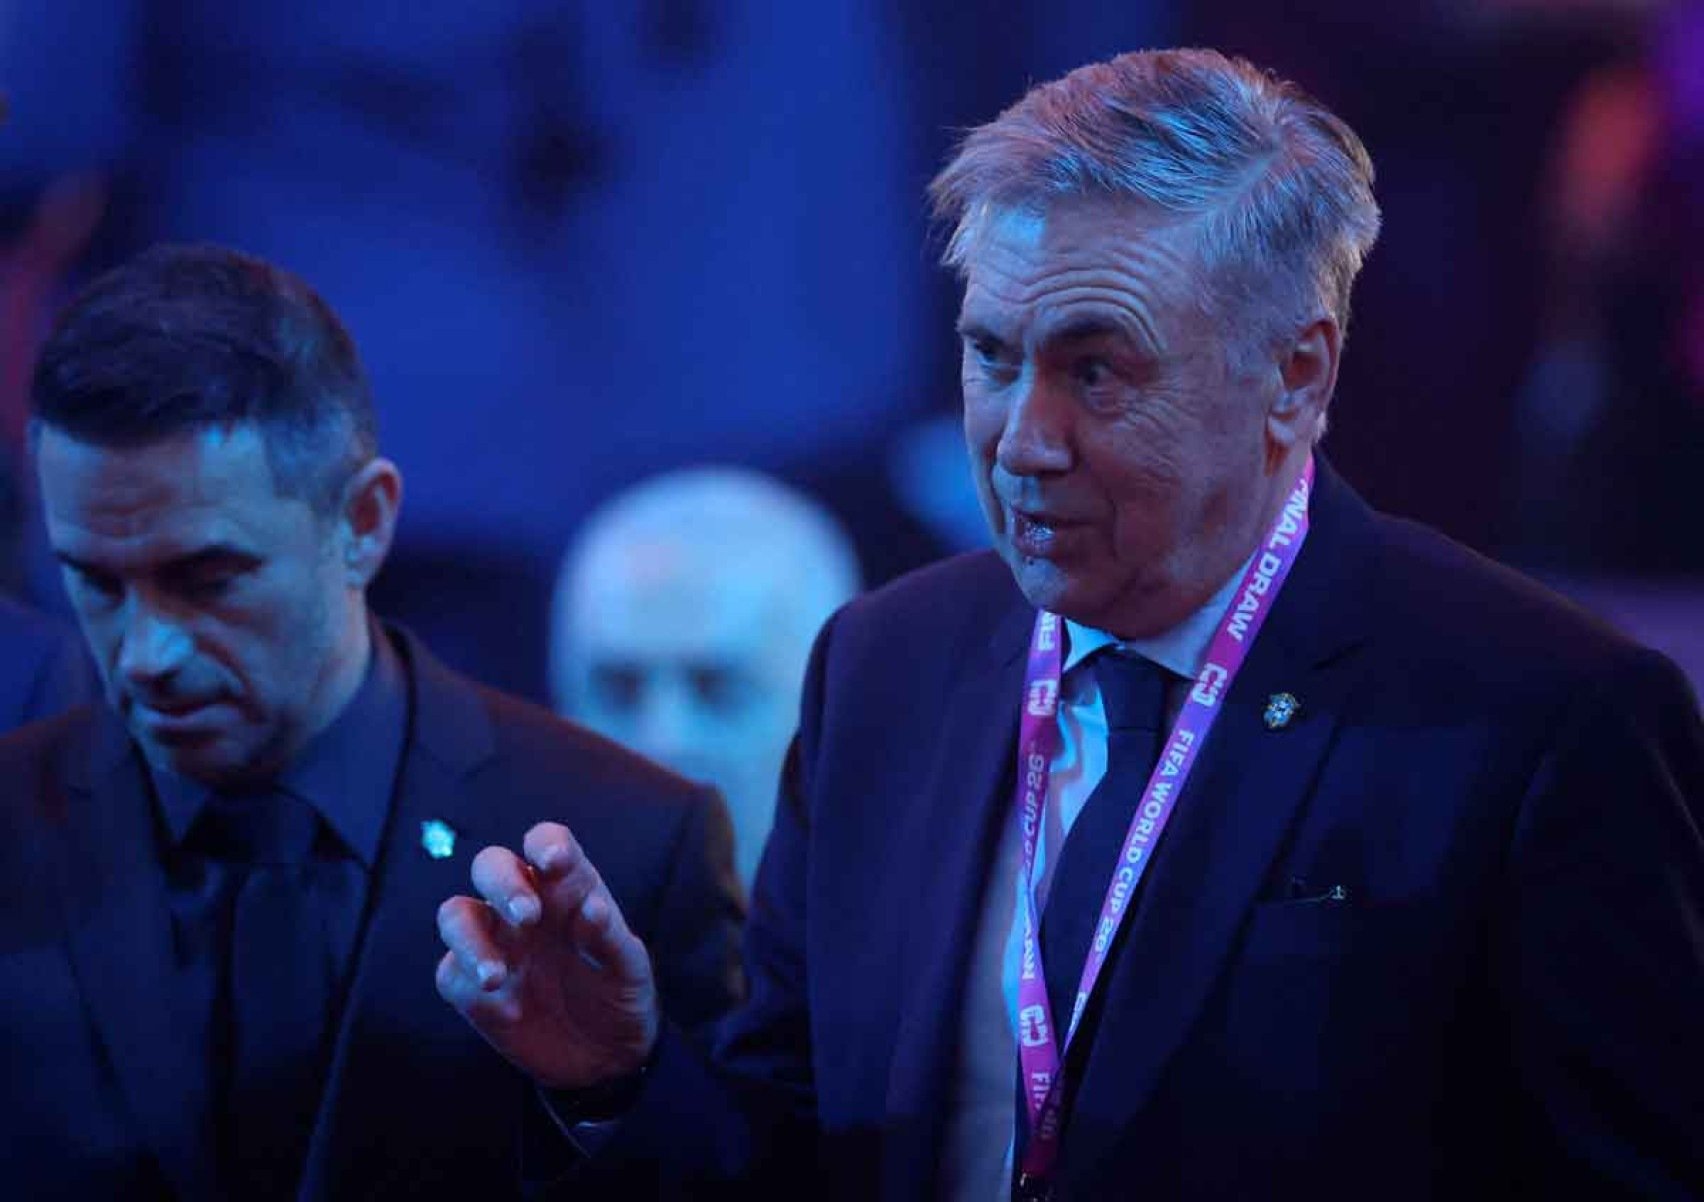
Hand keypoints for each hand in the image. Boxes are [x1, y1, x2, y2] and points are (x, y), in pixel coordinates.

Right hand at [436, 822, 659, 1089]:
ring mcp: (494, 944)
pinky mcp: (473, 988)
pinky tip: (509, 1011)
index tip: (552, 861)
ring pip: (456, 914)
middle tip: (527, 916)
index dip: (545, 844)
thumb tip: (591, 908)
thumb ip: (609, 937)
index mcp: (565, 888)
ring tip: (497, 976)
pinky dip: (470, 987)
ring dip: (469, 937)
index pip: (546, 844)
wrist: (605, 1055)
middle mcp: (524, 907)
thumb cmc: (619, 992)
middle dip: (502, 883)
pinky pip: (451, 974)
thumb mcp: (628, 967)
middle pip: (490, 866)